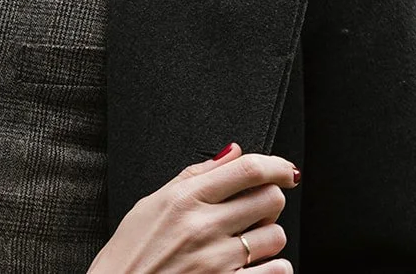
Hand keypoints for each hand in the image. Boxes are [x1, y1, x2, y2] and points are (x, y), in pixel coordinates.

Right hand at [87, 144, 298, 273]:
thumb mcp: (152, 203)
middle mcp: (204, 227)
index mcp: (185, 199)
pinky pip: (277, 271)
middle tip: (254, 207)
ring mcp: (218, 260)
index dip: (275, 165)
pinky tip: (257, 264)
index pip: (247, 170)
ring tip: (246, 240)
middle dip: (269, 199)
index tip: (283, 169)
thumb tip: (232, 153)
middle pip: (270, 199)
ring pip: (276, 235)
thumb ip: (195, 175)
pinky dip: (274, 266)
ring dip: (267, 235)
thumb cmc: (132, 251)